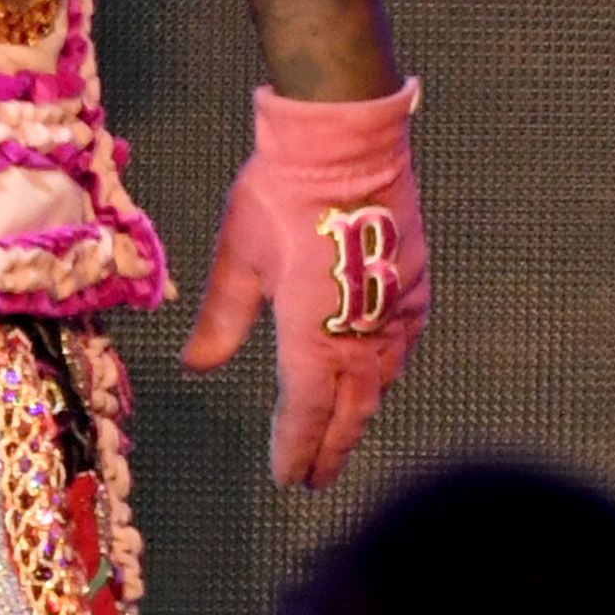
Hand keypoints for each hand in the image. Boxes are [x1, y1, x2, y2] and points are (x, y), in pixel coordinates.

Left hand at [184, 79, 428, 487]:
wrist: (345, 136)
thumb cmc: (282, 192)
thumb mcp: (238, 257)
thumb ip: (223, 319)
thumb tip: (199, 365)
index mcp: (313, 333)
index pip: (306, 410)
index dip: (297, 447)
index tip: (289, 477)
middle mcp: (360, 330)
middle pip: (351, 406)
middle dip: (332, 446)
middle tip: (317, 479)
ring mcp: (396, 305)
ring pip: (382, 378)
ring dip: (362, 410)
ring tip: (344, 435)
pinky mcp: (415, 278)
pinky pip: (405, 341)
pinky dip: (390, 368)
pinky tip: (384, 372)